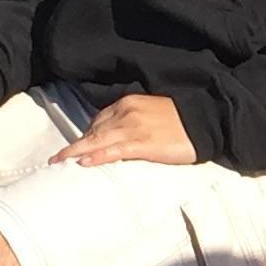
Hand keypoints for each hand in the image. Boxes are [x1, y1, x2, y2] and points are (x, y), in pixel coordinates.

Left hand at [55, 91, 199, 170]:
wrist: (207, 121)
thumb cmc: (184, 120)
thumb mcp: (154, 114)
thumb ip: (136, 122)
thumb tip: (123, 140)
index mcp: (129, 103)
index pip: (100, 119)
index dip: (88, 135)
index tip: (79, 147)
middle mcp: (126, 112)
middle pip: (94, 130)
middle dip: (76, 144)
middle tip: (58, 158)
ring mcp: (133, 127)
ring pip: (97, 140)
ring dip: (75, 151)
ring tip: (58, 162)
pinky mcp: (142, 143)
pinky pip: (112, 151)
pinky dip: (96, 156)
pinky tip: (83, 162)